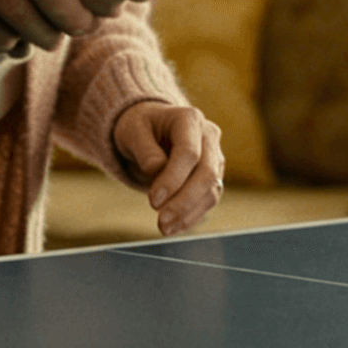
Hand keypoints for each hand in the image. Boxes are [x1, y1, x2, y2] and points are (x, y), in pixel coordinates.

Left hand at [115, 101, 224, 236]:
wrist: (151, 130)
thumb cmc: (141, 127)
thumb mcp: (132, 131)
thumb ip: (144, 149)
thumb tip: (156, 170)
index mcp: (189, 119)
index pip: (189, 153)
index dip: (173, 179)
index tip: (153, 201)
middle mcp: (208, 136)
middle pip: (207, 173)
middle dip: (184, 201)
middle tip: (161, 221)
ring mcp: (215, 157)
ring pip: (212, 190)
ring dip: (189, 213)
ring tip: (164, 228)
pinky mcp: (213, 177)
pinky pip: (208, 200)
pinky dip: (192, 217)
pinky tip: (174, 227)